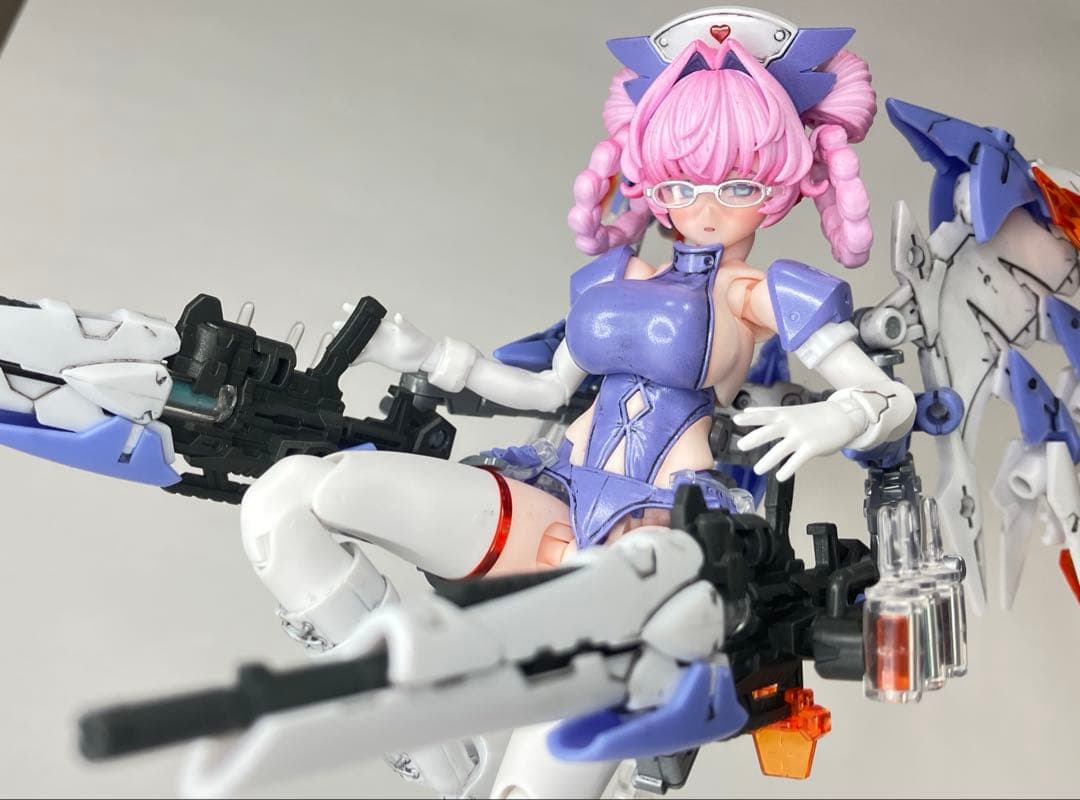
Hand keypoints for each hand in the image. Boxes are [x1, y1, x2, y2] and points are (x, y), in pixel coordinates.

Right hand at [339, 304, 436, 372]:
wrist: (423, 358)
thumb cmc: (419, 342)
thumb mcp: (411, 332)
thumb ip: (404, 324)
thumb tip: (398, 316)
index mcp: (384, 326)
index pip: (367, 317)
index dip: (356, 312)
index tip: (345, 307)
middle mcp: (378, 335)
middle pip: (358, 330)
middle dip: (346, 327)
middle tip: (335, 326)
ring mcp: (376, 346)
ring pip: (357, 343)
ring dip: (348, 343)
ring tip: (335, 342)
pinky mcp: (376, 357)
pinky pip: (362, 357)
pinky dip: (354, 359)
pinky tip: (346, 360)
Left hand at [732, 396, 867, 481]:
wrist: (844, 417)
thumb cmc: (815, 415)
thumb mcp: (790, 410)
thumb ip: (769, 412)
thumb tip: (748, 411)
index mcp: (785, 415)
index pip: (765, 415)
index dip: (751, 418)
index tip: (736, 420)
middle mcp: (791, 424)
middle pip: (770, 431)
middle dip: (755, 438)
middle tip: (741, 445)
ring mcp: (802, 436)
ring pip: (782, 449)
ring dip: (768, 460)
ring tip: (758, 469)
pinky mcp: (812, 447)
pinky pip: (797, 460)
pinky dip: (788, 469)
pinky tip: (780, 477)